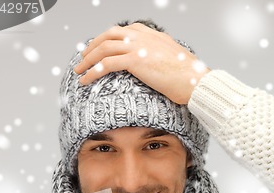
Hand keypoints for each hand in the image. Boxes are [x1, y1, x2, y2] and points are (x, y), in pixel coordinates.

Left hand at [73, 22, 209, 104]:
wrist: (194, 79)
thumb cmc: (187, 75)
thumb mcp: (171, 58)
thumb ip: (158, 55)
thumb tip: (154, 64)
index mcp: (149, 34)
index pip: (121, 31)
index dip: (105, 40)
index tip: (97, 50)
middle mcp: (141, 36)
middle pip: (107, 36)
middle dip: (91, 47)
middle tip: (82, 59)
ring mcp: (137, 46)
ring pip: (103, 49)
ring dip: (88, 60)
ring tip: (79, 72)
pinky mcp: (134, 61)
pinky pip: (106, 64)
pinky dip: (93, 71)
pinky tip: (86, 80)